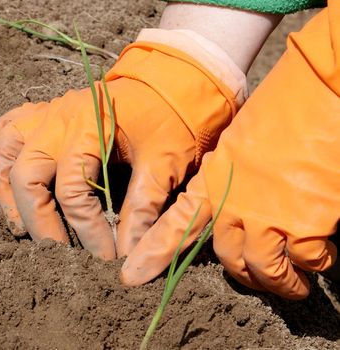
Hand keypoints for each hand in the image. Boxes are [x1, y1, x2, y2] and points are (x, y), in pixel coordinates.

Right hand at [0, 39, 241, 259]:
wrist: (168, 77)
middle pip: (26, 176)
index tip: (103, 258)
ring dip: (4, 194)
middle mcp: (57, 119)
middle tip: (57, 252)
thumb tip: (127, 258)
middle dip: (38, 221)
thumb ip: (143, 207)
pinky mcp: (41, 111)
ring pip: (4, 153)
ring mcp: (45, 113)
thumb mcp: (165, 162)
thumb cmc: (170, 117)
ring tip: (18, 229)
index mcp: (87, 129)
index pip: (72, 191)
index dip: (86, 230)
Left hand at [121, 4, 339, 298]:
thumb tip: (231, 204)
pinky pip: (305, 260)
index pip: (177, 223)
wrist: (322, 89)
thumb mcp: (239, 141)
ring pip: (264, 269)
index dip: (154, 253)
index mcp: (214, 180)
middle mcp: (235, 203)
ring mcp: (268, 216)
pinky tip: (323, 256)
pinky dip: (314, 264)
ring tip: (293, 287)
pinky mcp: (306, 225)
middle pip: (228, 258)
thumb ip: (229, 177)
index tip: (132, 277)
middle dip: (244, 276)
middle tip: (258, 282)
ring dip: (280, 284)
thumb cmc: (282, 107)